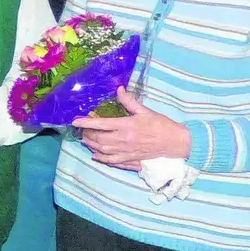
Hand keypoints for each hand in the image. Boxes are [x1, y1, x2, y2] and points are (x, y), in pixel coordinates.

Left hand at [72, 87, 190, 169]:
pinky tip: (96, 156)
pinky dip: (102, 159)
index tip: (75, 121)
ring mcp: (126, 151)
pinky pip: (112, 161)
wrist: (175, 142)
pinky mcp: (131, 159)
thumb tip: (119, 89)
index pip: (101, 124)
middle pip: (99, 139)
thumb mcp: (145, 110)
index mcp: (126, 126)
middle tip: (81, 130)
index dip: (86, 123)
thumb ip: (129, 101)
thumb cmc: (161, 125)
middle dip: (87, 134)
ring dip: (92, 146)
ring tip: (85, 140)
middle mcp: (124, 140)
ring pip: (103, 151)